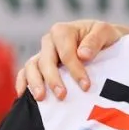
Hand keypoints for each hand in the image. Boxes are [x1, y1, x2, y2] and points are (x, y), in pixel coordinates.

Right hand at [14, 20, 128, 100]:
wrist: (104, 41)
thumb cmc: (105, 36)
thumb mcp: (106, 32)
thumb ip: (95, 41)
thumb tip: (82, 55)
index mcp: (63, 31)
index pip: (66, 53)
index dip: (75, 70)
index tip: (85, 86)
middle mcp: (49, 41)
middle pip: (46, 61)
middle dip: (53, 79)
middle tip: (62, 96)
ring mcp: (43, 53)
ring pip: (32, 67)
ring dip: (35, 83)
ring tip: (41, 98)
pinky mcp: (39, 65)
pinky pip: (25, 72)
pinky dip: (22, 82)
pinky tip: (23, 95)